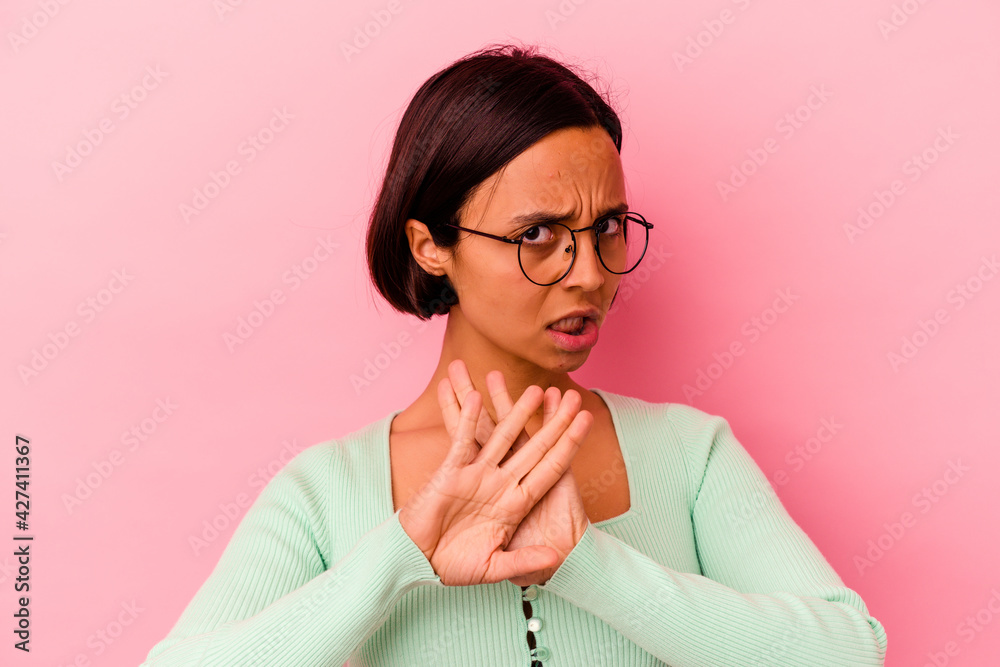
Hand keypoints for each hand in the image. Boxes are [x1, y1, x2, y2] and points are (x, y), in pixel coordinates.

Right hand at [397, 361, 590, 586]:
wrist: (419, 561)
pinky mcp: (450, 471)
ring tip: (533, 388)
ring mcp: (476, 474)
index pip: (550, 468)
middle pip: (533, 445)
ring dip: (516, 411)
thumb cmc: (454, 566)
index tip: (586, 422)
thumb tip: (555, 558)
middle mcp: (501, 483)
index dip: (568, 444)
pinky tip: (476, 398)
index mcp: (516, 503)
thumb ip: (523, 560)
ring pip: (500, 435)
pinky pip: (461, 440)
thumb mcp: (494, 567)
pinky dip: (467, 420)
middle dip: (553, 421)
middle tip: (572, 395)